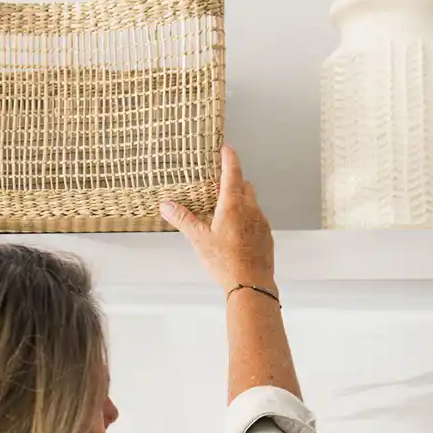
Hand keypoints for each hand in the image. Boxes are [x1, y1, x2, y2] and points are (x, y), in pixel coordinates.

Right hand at [159, 145, 273, 293]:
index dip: (229, 157)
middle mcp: (251, 209)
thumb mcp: (199, 239)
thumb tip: (166, 205)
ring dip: (241, 201)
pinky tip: (237, 233)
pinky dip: (247, 219)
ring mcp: (261, 222)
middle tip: (221, 182)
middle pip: (245, 185)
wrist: (252, 285)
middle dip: (235, 180)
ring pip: (252, 203)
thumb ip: (183, 219)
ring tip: (226, 211)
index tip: (226, 147)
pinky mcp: (266, 236)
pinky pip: (257, 220)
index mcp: (233, 205)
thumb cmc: (227, 262)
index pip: (233, 171)